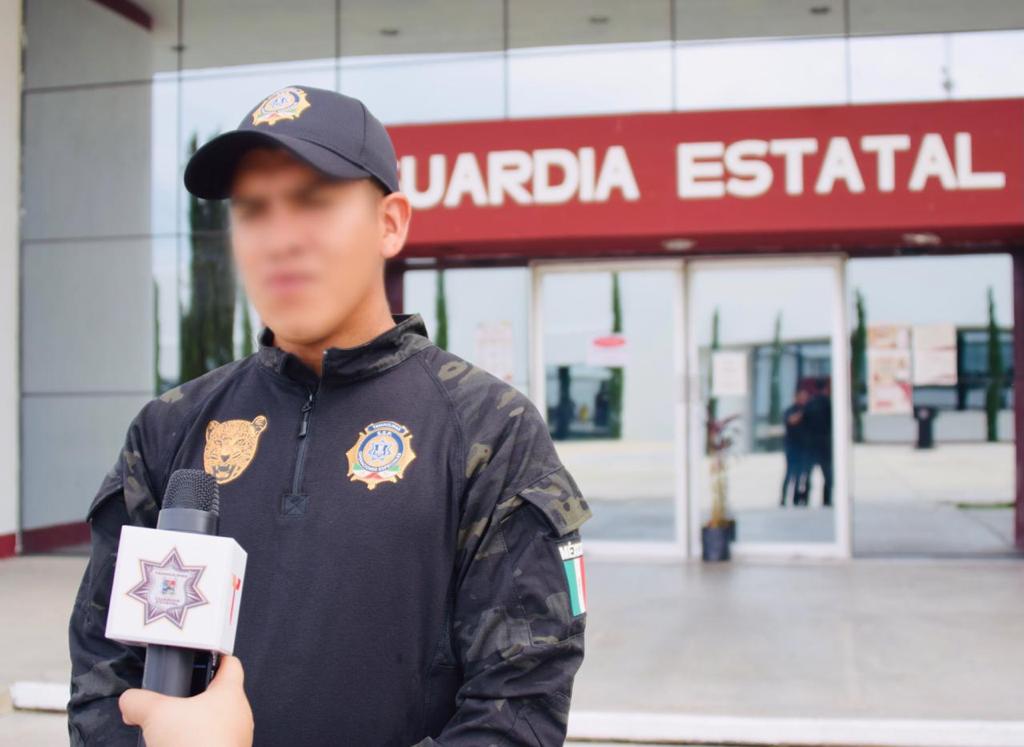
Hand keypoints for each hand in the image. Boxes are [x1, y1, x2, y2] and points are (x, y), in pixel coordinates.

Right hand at [118, 654, 253, 746]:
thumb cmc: (195, 744)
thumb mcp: (156, 715)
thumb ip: (139, 701)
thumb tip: (129, 701)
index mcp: (230, 693)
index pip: (230, 663)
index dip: (217, 657)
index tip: (204, 656)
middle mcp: (240, 714)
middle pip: (220, 695)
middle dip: (196, 696)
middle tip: (175, 697)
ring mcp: (237, 739)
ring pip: (216, 723)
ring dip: (195, 725)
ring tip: (171, 729)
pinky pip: (213, 744)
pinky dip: (196, 744)